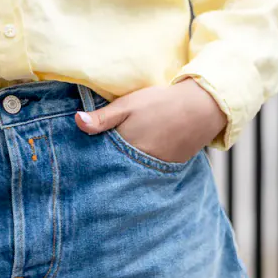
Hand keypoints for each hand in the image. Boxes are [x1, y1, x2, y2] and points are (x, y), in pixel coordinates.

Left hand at [75, 80, 227, 163]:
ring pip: (131, 173)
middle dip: (104, 170)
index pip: (100, 160)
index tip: (79, 161)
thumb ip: (102, 117)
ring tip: (113, 167)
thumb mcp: (128, 105)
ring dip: (122, 171)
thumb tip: (76, 122)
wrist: (201, 109)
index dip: (90, 159)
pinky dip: (139, 170)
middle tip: (91, 169)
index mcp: (126, 147)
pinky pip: (147, 174)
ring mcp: (155, 169)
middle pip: (115, 171)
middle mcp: (139, 164)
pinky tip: (134, 164)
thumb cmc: (160, 103)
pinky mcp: (168, 169)